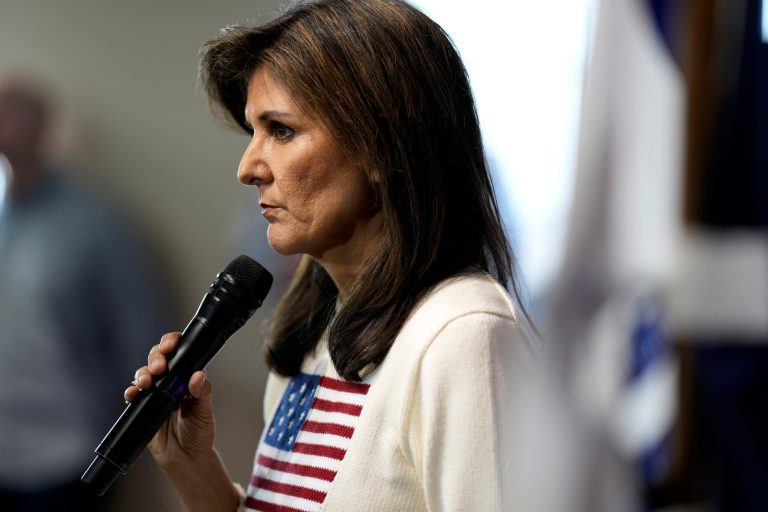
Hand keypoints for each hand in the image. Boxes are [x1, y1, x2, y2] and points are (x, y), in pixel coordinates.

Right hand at [124, 333, 215, 471]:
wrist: (186, 458)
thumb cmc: (199, 432)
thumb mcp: (204, 412)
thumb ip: (202, 393)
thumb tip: (197, 376)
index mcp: (187, 377)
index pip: (179, 353)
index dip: (172, 343)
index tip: (171, 345)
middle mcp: (170, 382)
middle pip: (158, 358)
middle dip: (156, 356)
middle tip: (159, 366)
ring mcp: (155, 393)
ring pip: (144, 373)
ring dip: (143, 373)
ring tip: (147, 381)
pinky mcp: (143, 407)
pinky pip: (134, 395)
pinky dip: (131, 391)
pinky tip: (133, 393)